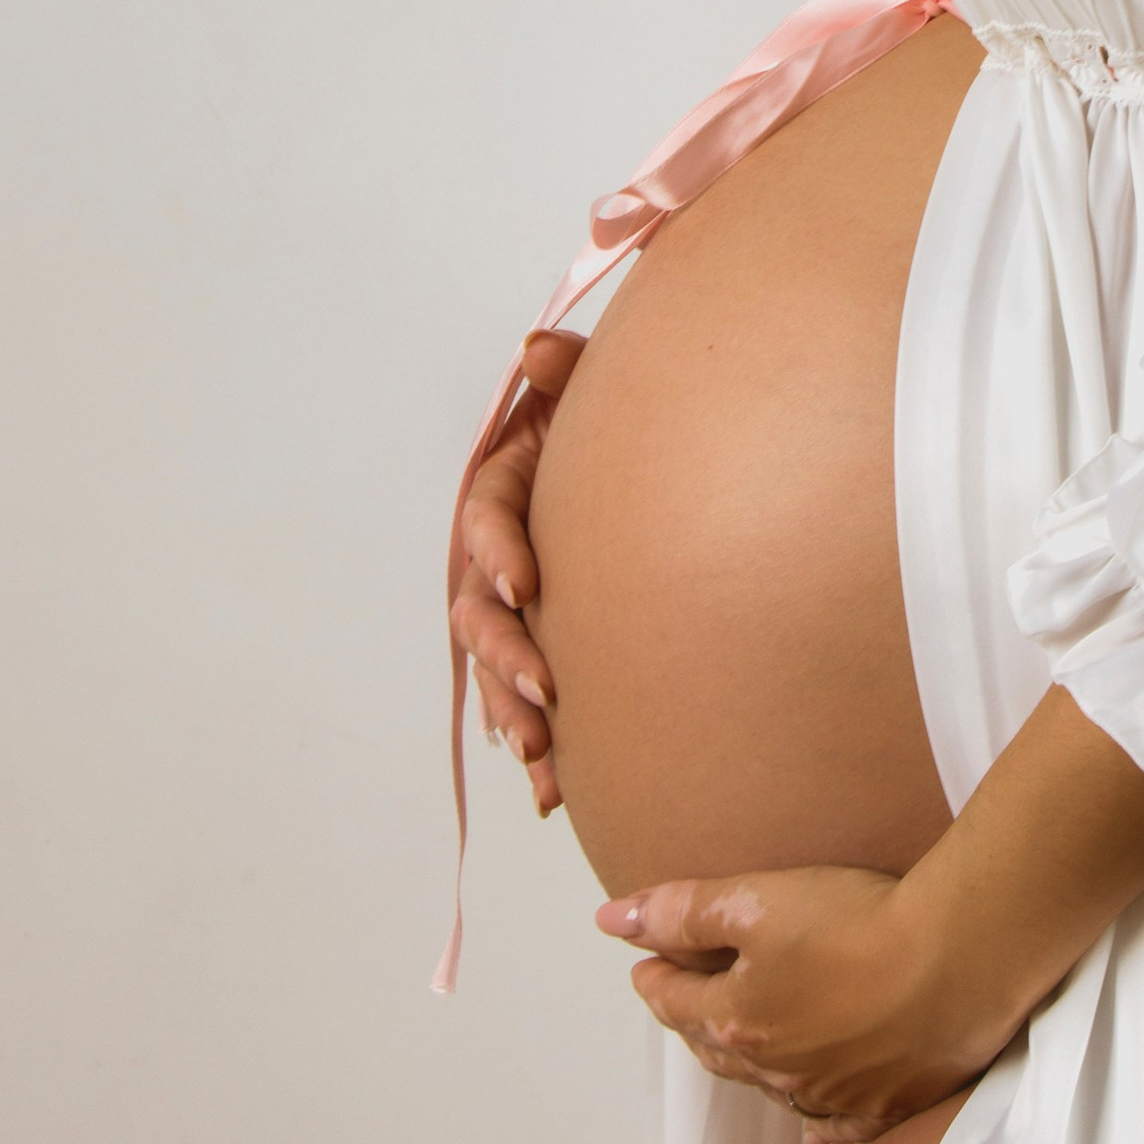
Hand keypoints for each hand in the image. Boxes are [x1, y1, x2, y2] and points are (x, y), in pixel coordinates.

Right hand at [451, 326, 583, 816]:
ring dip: (513, 712)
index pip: (488, 518)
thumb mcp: (594, 387)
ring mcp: (519, 606)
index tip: (525, 584)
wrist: (662, 464)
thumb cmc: (622, 420)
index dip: (500, 551)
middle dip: (506, 655)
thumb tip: (537, 349)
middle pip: (480, 609)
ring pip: (496, 667)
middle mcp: (502, 552)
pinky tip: (555, 794)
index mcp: (507, 484)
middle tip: (546, 692)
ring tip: (542, 759)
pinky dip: (541, 748)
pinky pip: (529, 700)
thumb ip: (568, 369)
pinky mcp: (547, 644)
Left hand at [594, 864, 1027, 1143]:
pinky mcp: (890, 1103)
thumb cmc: (861, 924)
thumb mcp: (757, 901)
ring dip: (750, 1065)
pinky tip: (814, 1125)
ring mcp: (837, 1096)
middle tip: (683, 1000)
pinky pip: (840, 1124)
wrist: (961, 959)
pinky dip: (818, 1121)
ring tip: (740, 1045)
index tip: (644, 964)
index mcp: (740, 1026)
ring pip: (774, 1088)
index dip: (655, 977)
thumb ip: (683, 911)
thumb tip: (611, 917)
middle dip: (695, 1022)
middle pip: (720, 1049)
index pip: (677, 1003)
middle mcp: (780, 1073)